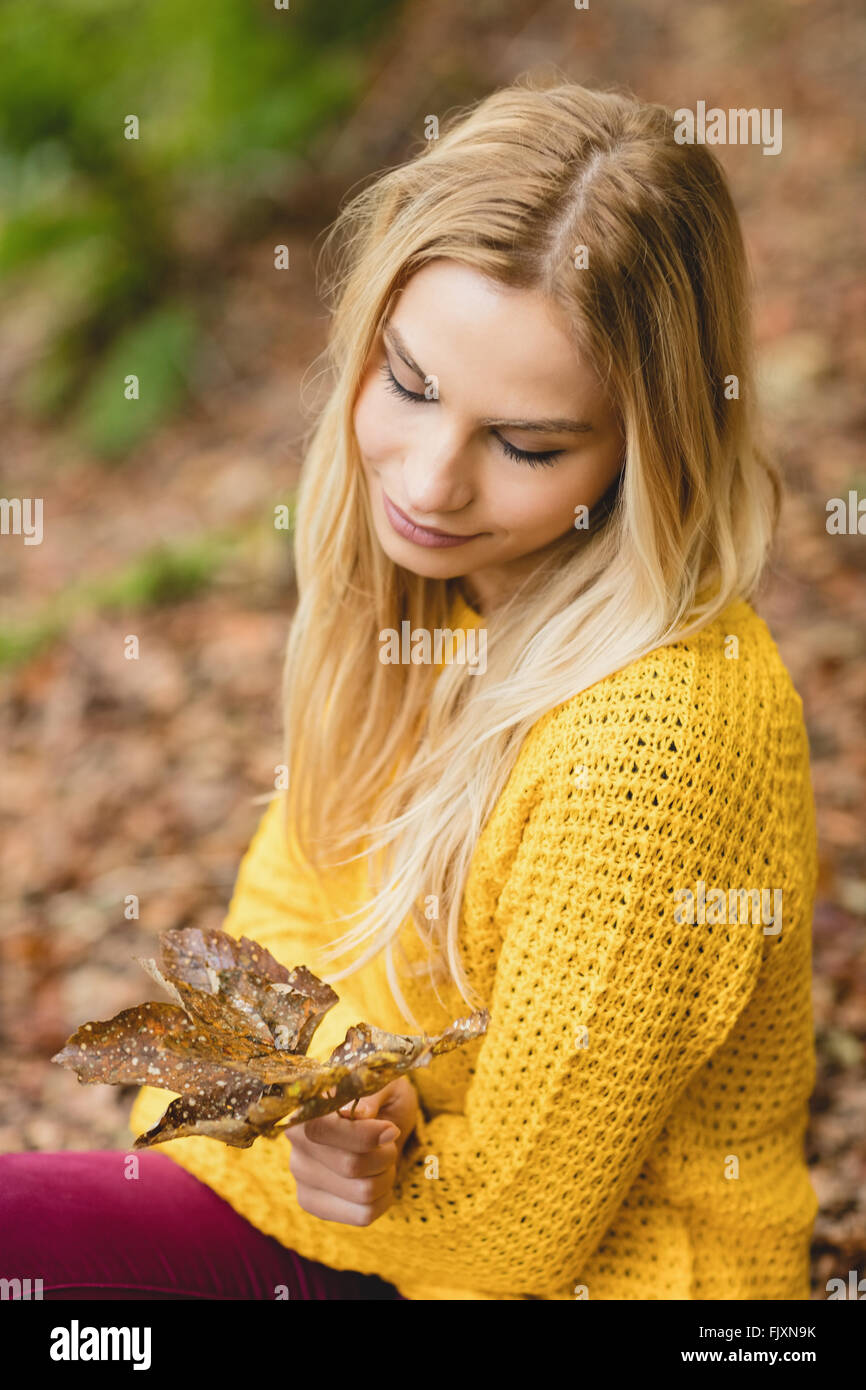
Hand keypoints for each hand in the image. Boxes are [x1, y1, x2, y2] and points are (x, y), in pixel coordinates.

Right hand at [285, 1076, 419, 1226]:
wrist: (380, 1119)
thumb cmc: (380, 1097)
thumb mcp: (383, 1084)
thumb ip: (369, 1094)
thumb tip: (357, 1114)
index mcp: (306, 1107)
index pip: (322, 1130)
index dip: (362, 1136)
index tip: (391, 1130)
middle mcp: (296, 1143)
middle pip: (349, 1166)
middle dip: (384, 1155)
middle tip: (390, 1141)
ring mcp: (301, 1176)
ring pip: (361, 1192)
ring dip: (386, 1177)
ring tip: (384, 1160)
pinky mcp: (312, 1201)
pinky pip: (362, 1215)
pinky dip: (383, 1200)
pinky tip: (380, 1182)